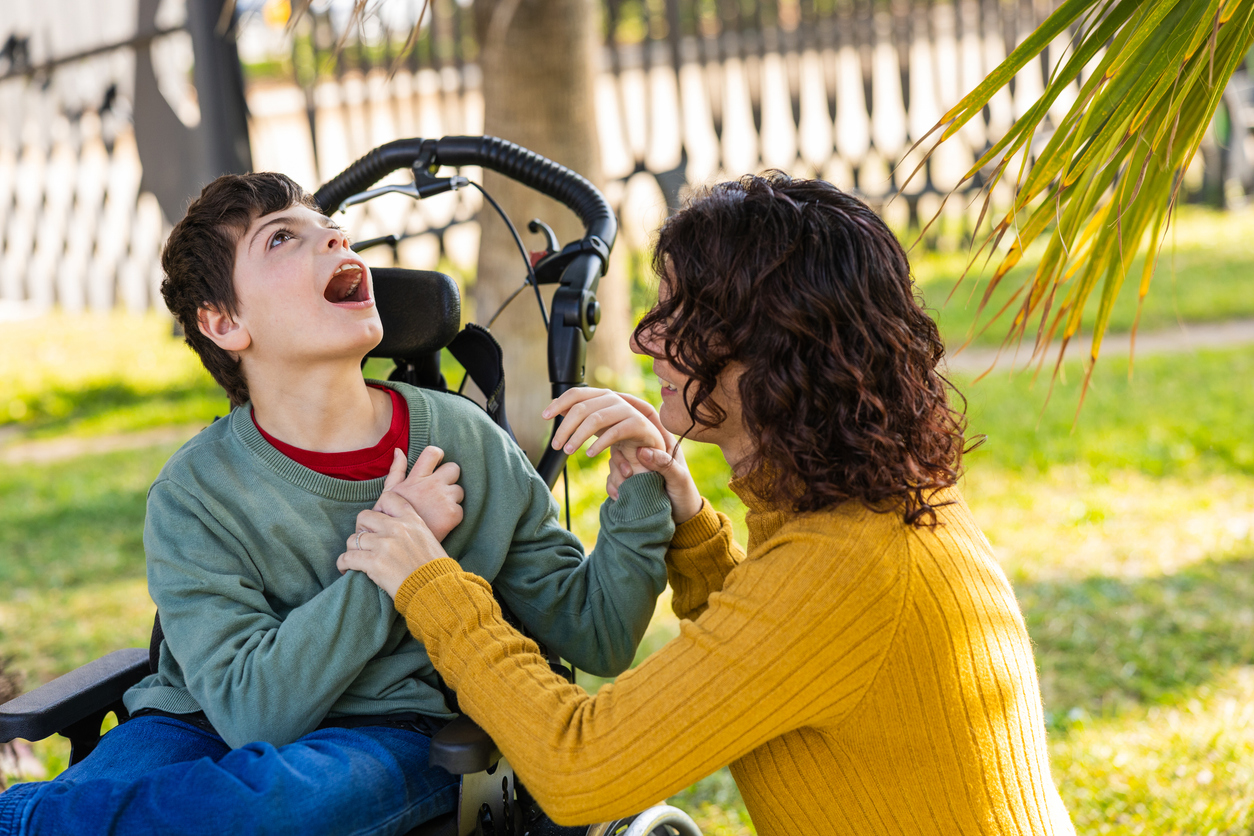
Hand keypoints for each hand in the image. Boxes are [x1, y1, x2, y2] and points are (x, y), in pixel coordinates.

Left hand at [338, 491, 448, 597]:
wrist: (436, 589)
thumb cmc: (435, 569)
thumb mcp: (428, 539)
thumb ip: (411, 529)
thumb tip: (393, 530)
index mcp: (412, 520)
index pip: (388, 499)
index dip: (378, 509)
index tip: (377, 522)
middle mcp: (396, 528)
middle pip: (364, 517)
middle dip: (361, 530)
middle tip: (365, 543)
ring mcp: (384, 544)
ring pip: (353, 539)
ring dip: (352, 550)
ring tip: (356, 559)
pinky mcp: (374, 563)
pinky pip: (347, 558)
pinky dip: (343, 564)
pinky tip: (346, 569)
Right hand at [379, 446, 464, 541]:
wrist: (399, 546)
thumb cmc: (392, 520)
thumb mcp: (389, 494)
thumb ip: (396, 471)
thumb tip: (399, 451)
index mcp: (416, 479)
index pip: (432, 453)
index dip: (438, 455)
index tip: (437, 465)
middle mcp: (431, 485)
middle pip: (454, 468)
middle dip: (450, 478)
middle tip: (440, 491)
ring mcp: (444, 499)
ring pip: (459, 490)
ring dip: (452, 498)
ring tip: (438, 511)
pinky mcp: (453, 514)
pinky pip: (461, 509)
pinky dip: (453, 516)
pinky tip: (441, 524)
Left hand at [542, 388, 667, 473]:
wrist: (648, 445)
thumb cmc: (619, 433)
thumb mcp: (596, 424)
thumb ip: (578, 414)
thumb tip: (555, 407)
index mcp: (602, 396)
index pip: (576, 394)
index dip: (559, 403)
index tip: (544, 417)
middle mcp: (613, 399)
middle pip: (582, 408)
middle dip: (565, 427)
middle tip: (556, 444)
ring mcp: (627, 410)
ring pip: (595, 419)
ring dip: (578, 436)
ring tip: (568, 451)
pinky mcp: (638, 424)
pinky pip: (615, 432)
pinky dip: (600, 444)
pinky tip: (590, 454)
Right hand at [595, 393, 701, 524]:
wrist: (682, 519)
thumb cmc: (685, 496)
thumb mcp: (679, 480)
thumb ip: (665, 465)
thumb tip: (642, 451)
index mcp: (661, 441)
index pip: (644, 414)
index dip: (629, 401)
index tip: (613, 397)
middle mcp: (646, 448)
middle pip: (622, 434)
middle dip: (614, 447)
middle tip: (620, 466)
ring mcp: (636, 462)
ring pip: (614, 456)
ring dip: (615, 471)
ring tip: (624, 487)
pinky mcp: (629, 478)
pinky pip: (612, 475)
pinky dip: (612, 484)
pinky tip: (618, 495)